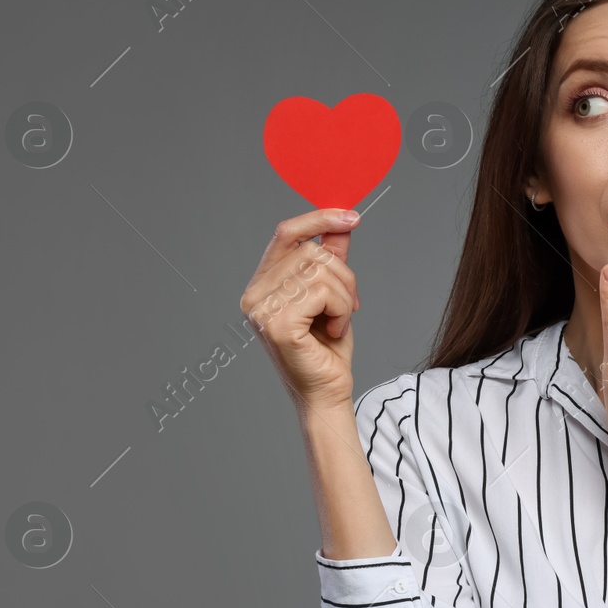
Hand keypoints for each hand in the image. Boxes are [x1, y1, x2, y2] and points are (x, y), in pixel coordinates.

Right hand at [239, 207, 362, 410]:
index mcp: (263, 283)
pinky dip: (341, 311)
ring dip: (344, 298)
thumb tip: (343, 221)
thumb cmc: (326, 348)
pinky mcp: (276, 324)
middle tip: (348, 307)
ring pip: (321, 271)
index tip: (352, 216)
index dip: (319, 219)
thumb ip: (333, 258)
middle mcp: (254, 293)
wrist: (326, 391)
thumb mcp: (333, 294)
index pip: (286, 233)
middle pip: (312, 253)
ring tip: (337, 322)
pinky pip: (323, 294)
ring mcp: (262, 308)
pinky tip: (333, 332)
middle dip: (344, 277)